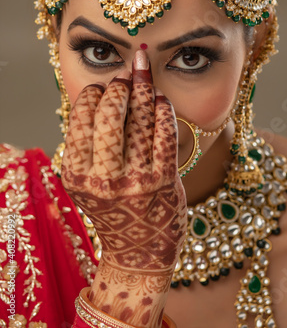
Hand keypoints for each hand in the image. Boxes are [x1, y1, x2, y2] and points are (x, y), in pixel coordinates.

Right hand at [61, 50, 186, 325]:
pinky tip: (160, 99)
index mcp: (78, 176)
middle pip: (110, 114)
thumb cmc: (113, 210)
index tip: (103, 86)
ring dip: (144, 89)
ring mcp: (136, 180)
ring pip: (140, 119)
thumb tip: (106, 90)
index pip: (82, 119)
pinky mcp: (164, 181)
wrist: (138, 252)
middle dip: (119, 87)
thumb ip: (90, 145)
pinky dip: (163, 109)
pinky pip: (165, 133)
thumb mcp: (89, 183)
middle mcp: (104, 179)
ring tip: (144, 77)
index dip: (94, 94)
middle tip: (125, 79)